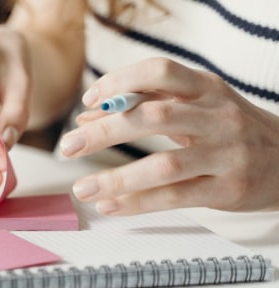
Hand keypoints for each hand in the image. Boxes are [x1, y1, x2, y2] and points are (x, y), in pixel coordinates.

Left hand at [60, 57, 278, 214]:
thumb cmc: (229, 129)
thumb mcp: (195, 106)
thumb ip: (144, 105)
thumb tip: (87, 119)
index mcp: (206, 88)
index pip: (159, 72)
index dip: (120, 82)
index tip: (89, 100)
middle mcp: (217, 117)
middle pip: (154, 118)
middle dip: (105, 132)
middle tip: (69, 146)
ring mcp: (226, 154)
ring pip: (164, 165)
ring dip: (116, 178)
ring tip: (82, 188)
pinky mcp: (228, 189)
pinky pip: (176, 197)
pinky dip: (138, 203)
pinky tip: (111, 205)